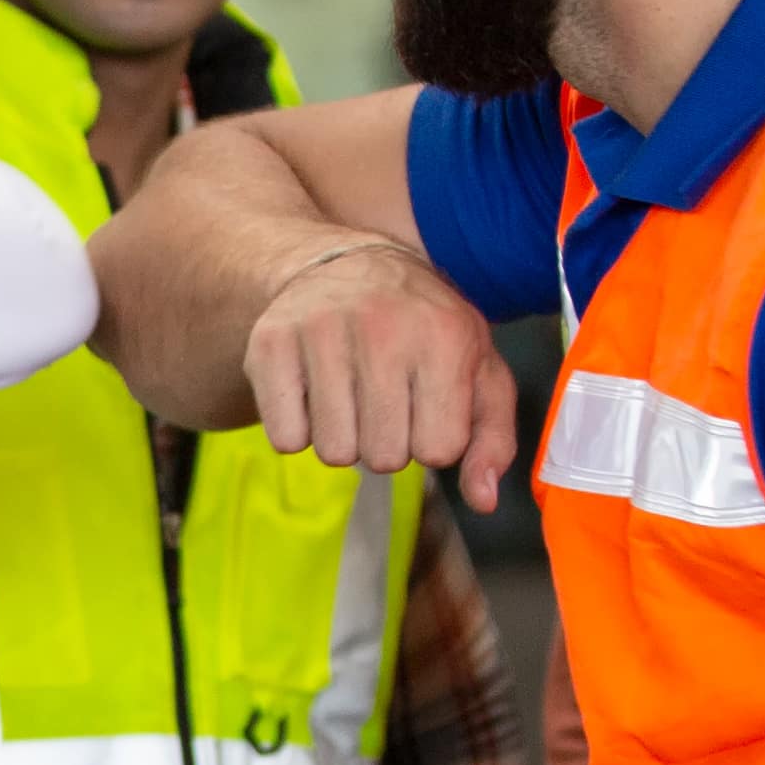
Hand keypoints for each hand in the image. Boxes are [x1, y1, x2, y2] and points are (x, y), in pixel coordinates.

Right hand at [249, 239, 526, 513]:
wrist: (348, 264)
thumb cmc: (425, 329)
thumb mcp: (479, 370)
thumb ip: (493, 438)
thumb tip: (483, 500)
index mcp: (445, 336)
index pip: (439, 449)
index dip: (434, 440)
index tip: (426, 406)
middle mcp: (383, 327)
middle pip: (385, 457)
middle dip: (388, 443)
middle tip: (384, 401)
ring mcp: (321, 331)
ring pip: (335, 453)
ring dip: (344, 439)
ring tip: (350, 396)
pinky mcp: (271, 343)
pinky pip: (286, 438)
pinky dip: (299, 430)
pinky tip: (314, 393)